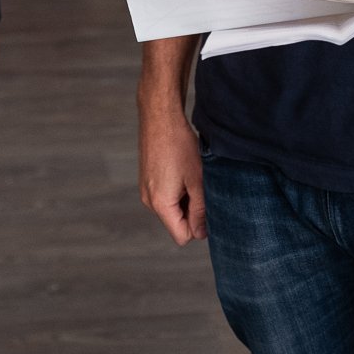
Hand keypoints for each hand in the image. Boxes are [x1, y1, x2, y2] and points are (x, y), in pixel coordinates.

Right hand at [138, 105, 207, 246]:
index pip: (182, 236)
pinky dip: (177, 189)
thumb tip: (201, 233)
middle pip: (176, 223)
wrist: (160, 117)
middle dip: (192, 211)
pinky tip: (182, 170)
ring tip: (191, 176)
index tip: (208, 205)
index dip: (198, 226)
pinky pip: (165, 196)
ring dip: (185, 199)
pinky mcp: (146, 180)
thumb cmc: (179, 145)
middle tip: (202, 186)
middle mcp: (149, 201)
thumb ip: (200, 210)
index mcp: (161, 204)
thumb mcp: (197, 180)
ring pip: (171, 209)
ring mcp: (146, 190)